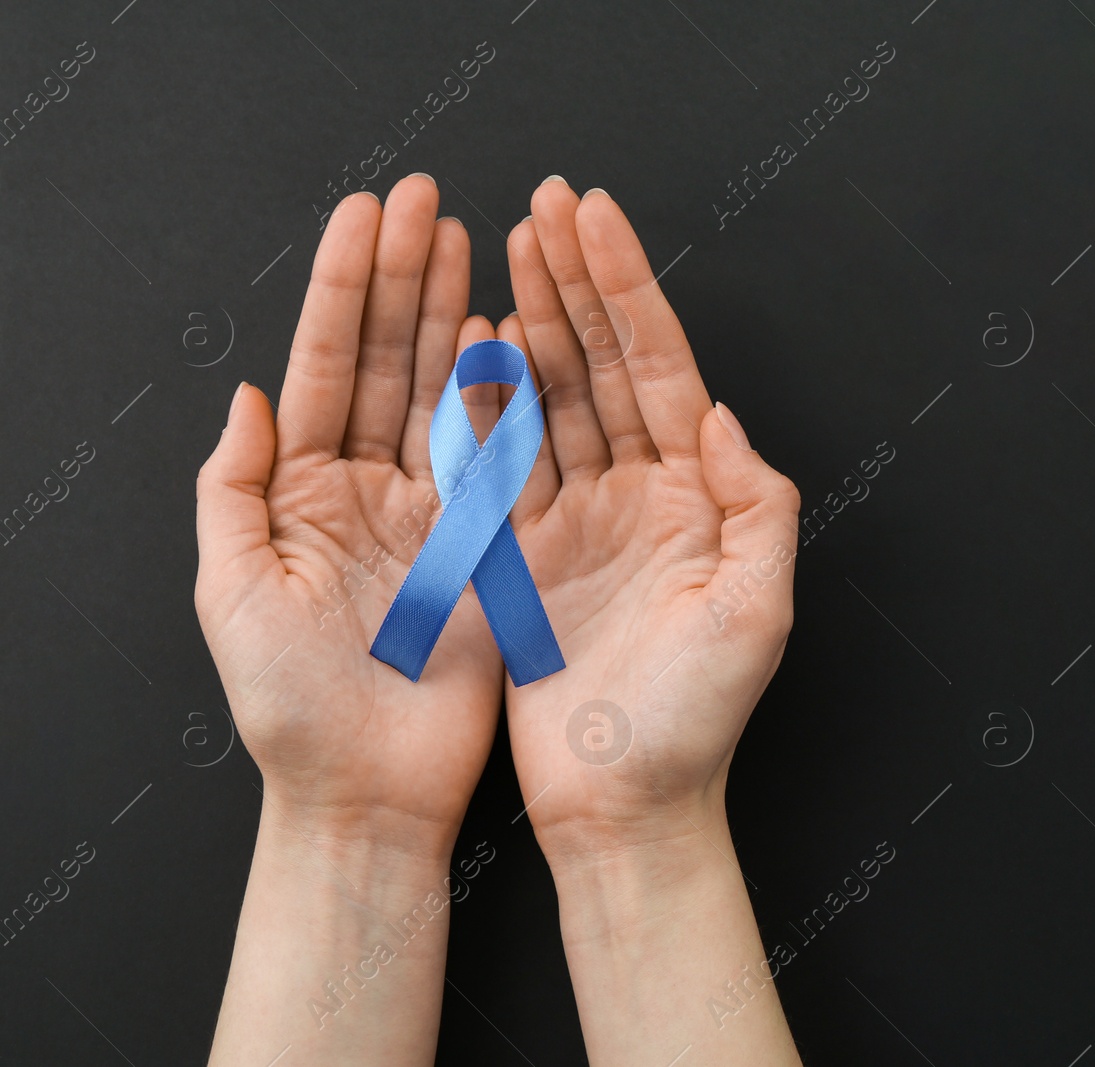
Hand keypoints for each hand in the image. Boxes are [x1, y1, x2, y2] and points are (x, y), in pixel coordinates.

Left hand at [194, 174, 502, 854]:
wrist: (371, 792)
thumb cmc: (290, 708)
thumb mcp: (231, 594)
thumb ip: (233, 490)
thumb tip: (248, 394)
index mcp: (300, 493)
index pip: (326, 367)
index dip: (344, 288)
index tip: (367, 215)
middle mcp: (366, 490)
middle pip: (389, 362)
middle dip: (404, 276)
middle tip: (427, 200)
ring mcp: (431, 514)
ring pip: (445, 393)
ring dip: (455, 315)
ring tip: (468, 241)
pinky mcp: (485, 546)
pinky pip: (497, 457)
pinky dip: (505, 396)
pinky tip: (509, 335)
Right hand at [491, 181, 801, 858]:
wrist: (623, 805)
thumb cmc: (698, 720)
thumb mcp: (757, 610)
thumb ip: (756, 504)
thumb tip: (720, 412)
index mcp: (697, 497)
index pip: (658, 369)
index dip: (628, 291)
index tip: (595, 219)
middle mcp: (640, 496)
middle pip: (603, 365)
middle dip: (576, 281)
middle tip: (546, 203)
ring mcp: (578, 520)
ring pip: (551, 398)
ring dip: (531, 321)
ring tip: (509, 245)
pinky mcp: (522, 555)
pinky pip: (502, 462)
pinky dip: (487, 402)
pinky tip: (476, 344)